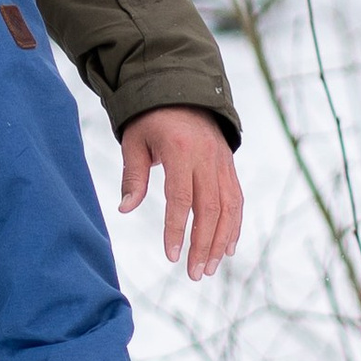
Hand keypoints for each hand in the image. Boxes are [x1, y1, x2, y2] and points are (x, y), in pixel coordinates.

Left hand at [118, 107, 241, 277]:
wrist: (180, 86)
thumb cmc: (149, 117)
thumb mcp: (134, 141)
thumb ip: (133, 176)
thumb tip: (125, 209)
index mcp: (180, 150)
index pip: (181, 198)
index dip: (177, 230)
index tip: (172, 256)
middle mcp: (207, 157)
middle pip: (210, 209)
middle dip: (203, 245)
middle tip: (194, 274)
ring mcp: (222, 161)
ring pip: (228, 208)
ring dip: (221, 241)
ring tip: (209, 268)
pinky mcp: (228, 164)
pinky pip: (236, 199)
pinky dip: (234, 225)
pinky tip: (227, 248)